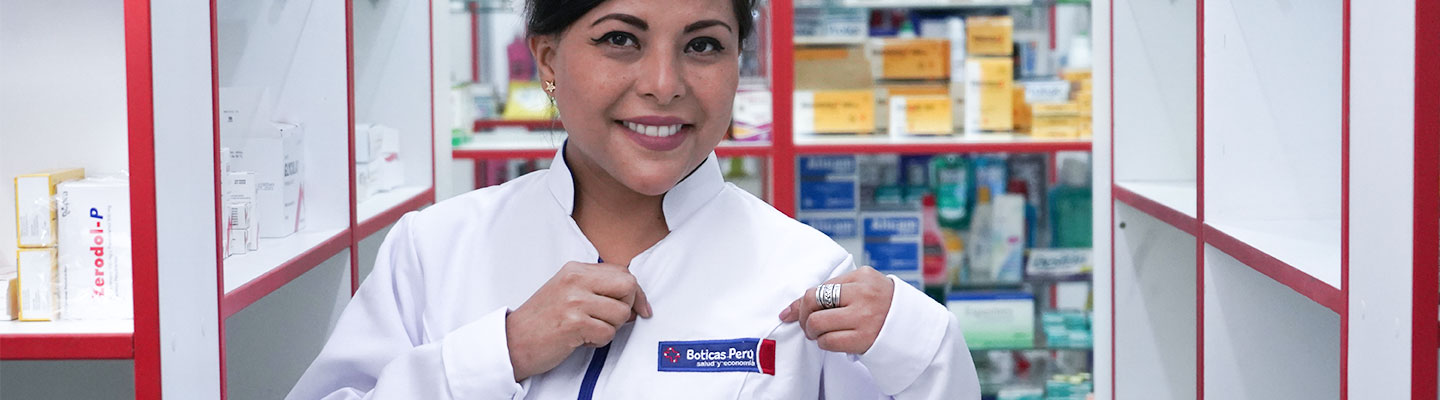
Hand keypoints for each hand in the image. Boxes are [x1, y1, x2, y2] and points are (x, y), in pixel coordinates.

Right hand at [505, 261, 651, 381]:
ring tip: (590, 329)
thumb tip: (635, 300)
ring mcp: (574, 301)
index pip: (623, 272)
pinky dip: (599, 341)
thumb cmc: (542, 320)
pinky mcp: (574, 323)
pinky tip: (582, 339)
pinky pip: (608, 333)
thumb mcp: (567, 291)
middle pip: (628, 286)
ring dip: (611, 328)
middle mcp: (575, 280)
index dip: (636, 293)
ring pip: (621, 313)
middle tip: (612, 319)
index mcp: (575, 269)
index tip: (640, 308)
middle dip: (628, 306)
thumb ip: (597, 288)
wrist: (513, 341)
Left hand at [777, 266, 893, 354]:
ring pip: (817, 323)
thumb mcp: (864, 287)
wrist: (912, 327)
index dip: (800, 303)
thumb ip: (836, 290)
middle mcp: (863, 293)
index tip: (790, 312)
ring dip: (812, 332)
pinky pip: (829, 341)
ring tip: (819, 334)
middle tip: (807, 325)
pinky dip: (824, 343)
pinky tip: (831, 341)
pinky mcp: (865, 338)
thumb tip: (793, 307)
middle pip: (813, 302)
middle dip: (803, 317)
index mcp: (862, 276)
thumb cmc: (882, 306)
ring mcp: (864, 316)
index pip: (818, 288)